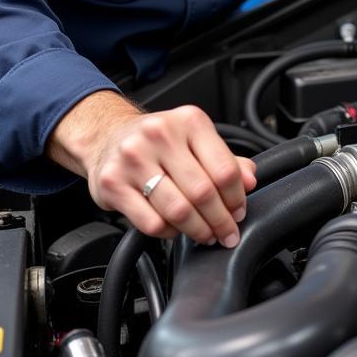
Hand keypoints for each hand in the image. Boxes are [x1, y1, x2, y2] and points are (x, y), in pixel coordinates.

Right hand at [46, 91, 256, 246]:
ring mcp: (133, 159)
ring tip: (206, 235)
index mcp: (188, 121)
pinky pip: (151, 222)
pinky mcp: (112, 183)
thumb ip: (225, 159)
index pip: (224, 168)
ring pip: (178, 210)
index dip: (237, 197)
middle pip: (202, 192)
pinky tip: (176, 229)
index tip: (239, 212)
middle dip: (220, 220)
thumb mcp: (194, 139)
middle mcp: (160, 135)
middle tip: (226, 233)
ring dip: (198, 230)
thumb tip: (249, 180)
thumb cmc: (157, 141)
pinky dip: (169, 233)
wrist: (107, 137)